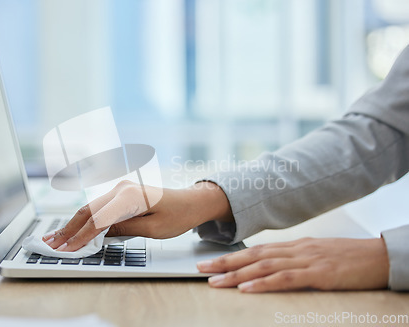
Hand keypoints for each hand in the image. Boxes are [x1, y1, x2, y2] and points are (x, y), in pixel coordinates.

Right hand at [43, 180, 232, 251]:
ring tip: (55, 237)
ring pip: (89, 208)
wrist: (191, 201)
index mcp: (129, 196)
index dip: (80, 237)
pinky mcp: (121, 195)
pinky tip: (73, 228)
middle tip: (51, 244)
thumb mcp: (153, 229)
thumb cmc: (178, 215)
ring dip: (72, 224)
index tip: (67, 249)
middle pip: (88, 211)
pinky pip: (98, 208)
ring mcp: (120, 190)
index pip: (98, 220)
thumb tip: (99, 235)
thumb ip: (124, 230)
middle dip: (68, 229)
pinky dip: (84, 220)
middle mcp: (121, 189)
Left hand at [197, 237, 388, 291]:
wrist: (378, 255)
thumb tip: (273, 265)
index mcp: (294, 245)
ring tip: (216, 281)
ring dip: (237, 274)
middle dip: (225, 263)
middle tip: (202, 270)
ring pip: (264, 266)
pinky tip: (247, 288)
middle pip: (253, 255)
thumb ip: (295, 258)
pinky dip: (263, 283)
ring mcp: (306, 260)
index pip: (256, 250)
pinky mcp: (319, 273)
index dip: (232, 256)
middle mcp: (296, 249)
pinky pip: (286, 278)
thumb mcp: (317, 254)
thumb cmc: (349, 257)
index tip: (212, 262)